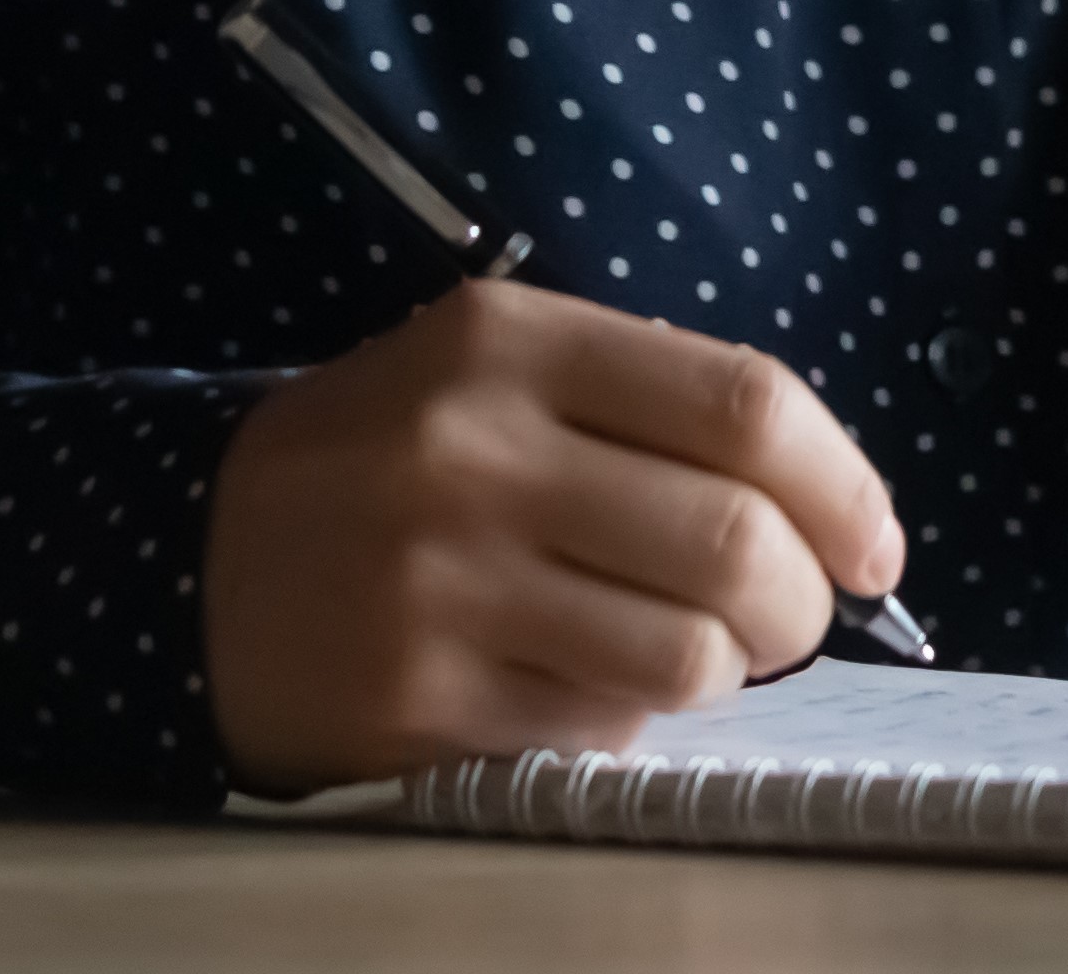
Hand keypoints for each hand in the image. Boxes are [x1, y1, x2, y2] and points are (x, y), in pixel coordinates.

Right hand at [201, 279, 908, 793]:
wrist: (194, 567)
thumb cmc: (392, 467)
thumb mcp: (496, 376)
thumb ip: (650, 410)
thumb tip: (834, 510)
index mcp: (513, 342)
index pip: (748, 406)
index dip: (846, 486)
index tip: (873, 545)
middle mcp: (473, 451)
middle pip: (734, 539)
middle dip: (801, 601)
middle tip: (789, 618)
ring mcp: (440, 580)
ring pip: (686, 653)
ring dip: (726, 671)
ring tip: (694, 655)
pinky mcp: (417, 694)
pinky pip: (601, 726)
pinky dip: (629, 719)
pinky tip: (583, 683)